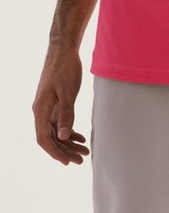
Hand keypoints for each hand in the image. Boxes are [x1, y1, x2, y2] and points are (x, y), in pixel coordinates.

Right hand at [32, 46, 89, 165]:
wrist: (63, 49)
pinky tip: (80, 137)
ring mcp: (47, 107)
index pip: (44, 139)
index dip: (55, 153)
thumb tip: (63, 137)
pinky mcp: (54, 102)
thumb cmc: (65, 68)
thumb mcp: (68, 92)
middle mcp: (41, 111)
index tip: (68, 162)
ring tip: (84, 151)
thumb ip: (66, 114)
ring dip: (69, 142)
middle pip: (51, 138)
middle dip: (65, 150)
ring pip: (56, 131)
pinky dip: (69, 130)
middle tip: (81, 160)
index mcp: (40, 110)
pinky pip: (59, 122)